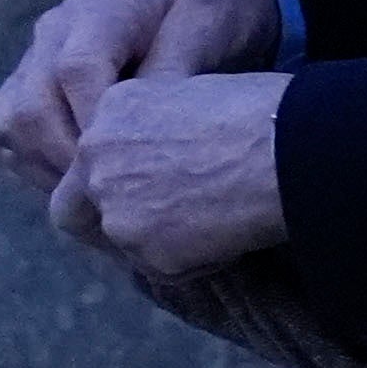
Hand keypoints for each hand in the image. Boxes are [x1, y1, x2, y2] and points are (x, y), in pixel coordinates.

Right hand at [0, 0, 280, 188]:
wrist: (205, 7)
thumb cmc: (217, 14)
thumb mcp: (211, 26)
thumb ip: (173, 69)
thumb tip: (134, 126)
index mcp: (99, 8)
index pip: (76, 69)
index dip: (98, 122)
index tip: (131, 162)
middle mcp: (54, 32)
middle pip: (32, 106)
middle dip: (71, 161)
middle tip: (117, 198)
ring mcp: (34, 61)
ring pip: (10, 125)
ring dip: (50, 171)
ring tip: (102, 202)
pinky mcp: (27, 90)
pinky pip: (11, 137)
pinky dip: (40, 170)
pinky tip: (87, 190)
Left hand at [50, 74, 291, 278]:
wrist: (295, 146)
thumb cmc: (269, 113)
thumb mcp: (195, 97)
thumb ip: (161, 130)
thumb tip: (170, 160)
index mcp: (111, 109)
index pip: (87, 161)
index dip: (111, 183)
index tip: (145, 193)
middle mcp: (97, 157)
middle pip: (71, 209)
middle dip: (103, 225)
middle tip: (148, 233)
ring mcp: (116, 206)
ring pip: (120, 244)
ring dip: (156, 245)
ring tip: (214, 228)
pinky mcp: (145, 248)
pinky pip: (163, 270)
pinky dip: (194, 262)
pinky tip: (233, 238)